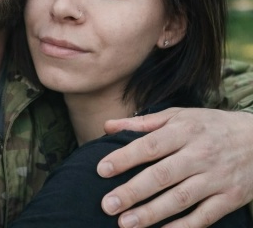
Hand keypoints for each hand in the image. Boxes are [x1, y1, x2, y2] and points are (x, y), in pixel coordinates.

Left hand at [97, 108, 252, 227]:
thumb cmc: (208, 125)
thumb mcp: (178, 115)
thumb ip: (142, 123)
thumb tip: (108, 126)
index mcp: (183, 130)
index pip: (149, 145)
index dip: (125, 158)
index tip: (102, 169)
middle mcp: (199, 154)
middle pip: (161, 175)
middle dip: (132, 191)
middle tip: (107, 204)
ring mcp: (216, 178)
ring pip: (180, 199)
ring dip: (151, 213)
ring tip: (125, 223)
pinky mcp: (230, 198)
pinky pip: (204, 217)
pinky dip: (182, 227)